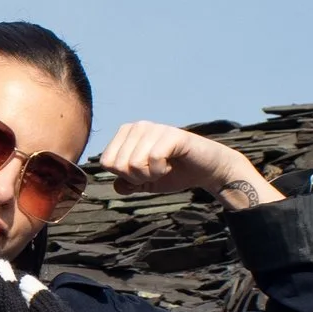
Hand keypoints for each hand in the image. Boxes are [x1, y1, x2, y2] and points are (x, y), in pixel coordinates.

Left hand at [98, 121, 277, 210]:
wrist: (206, 170)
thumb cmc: (174, 173)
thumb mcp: (144, 182)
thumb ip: (127, 184)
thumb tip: (117, 185)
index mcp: (126, 133)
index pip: (106, 162)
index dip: (125, 177)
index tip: (144, 173)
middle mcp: (137, 126)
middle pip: (118, 165)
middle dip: (137, 177)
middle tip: (156, 171)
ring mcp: (154, 128)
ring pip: (133, 164)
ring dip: (150, 175)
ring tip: (164, 167)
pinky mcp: (171, 134)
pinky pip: (152, 160)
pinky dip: (161, 171)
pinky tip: (172, 164)